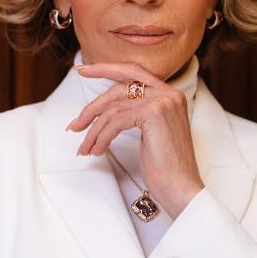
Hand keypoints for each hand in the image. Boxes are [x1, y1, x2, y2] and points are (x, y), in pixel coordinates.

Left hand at [66, 61, 203, 218]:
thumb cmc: (165, 167)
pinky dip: (102, 137)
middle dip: (92, 107)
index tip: (82, 70)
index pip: (132, 72)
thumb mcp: (149, 133)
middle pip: (118, 87)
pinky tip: (98, 150)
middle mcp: (168, 93)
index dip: (105, 69)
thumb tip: (103, 110)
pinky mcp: (154, 113)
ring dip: (93, 130)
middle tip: (75, 125)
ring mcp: (162, 101)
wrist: (181, 188)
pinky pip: (116, 121)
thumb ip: (134, 114)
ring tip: (85, 148)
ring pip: (113, 108)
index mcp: (169, 94)